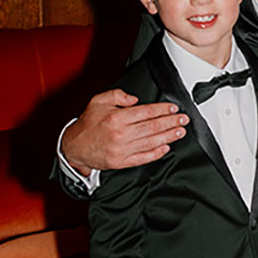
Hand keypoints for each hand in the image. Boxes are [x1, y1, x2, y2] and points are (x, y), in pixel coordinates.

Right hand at [62, 89, 188, 174]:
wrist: (74, 147)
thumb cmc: (87, 124)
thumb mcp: (98, 101)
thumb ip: (117, 95)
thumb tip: (134, 98)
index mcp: (116, 117)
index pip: (146, 112)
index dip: (162, 110)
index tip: (173, 109)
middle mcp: (121, 134)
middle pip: (152, 127)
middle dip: (171, 122)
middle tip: (183, 120)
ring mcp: (122, 149)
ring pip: (151, 142)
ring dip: (168, 137)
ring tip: (180, 132)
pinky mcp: (121, 162)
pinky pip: (143, 157)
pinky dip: (156, 153)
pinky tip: (166, 148)